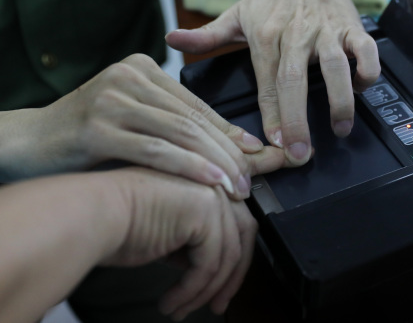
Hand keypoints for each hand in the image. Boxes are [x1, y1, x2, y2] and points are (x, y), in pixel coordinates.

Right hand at [13, 54, 289, 198]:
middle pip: (193, 117)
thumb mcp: (133, 122)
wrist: (27, 145)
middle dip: (229, 151)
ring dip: (215, 162)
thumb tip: (229, 145)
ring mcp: (112, 99)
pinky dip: (188, 167)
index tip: (255, 153)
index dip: (229, 131)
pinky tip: (211, 181)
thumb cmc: (85, 139)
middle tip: (252, 178)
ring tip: (238, 186)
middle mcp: (129, 76)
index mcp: (142, 68)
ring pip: (180, 132)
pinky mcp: (97, 127)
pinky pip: (155, 149)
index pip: (197, 104)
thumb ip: (172, 125)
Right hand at [100, 168, 257, 319]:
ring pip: (226, 257)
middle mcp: (214, 183)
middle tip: (217, 305)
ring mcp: (212, 195)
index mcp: (207, 182)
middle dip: (230, 278)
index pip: (238, 223)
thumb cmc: (114, 220)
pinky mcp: (204, 212)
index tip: (220, 290)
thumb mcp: (167, 228)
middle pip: (243, 236)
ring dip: (204, 291)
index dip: (234, 260)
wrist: (90, 214)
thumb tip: (208, 266)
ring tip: (180, 308)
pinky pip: (208, 265)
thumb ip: (193, 238)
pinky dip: (192, 290)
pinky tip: (172, 302)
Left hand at [166, 0, 379, 165]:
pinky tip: (360, 88)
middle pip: (295, 79)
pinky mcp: (352, 26)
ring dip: (340, 100)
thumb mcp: (236, 13)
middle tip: (300, 152)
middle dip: (298, 119)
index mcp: (265, 35)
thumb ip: (207, 35)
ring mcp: (327, 29)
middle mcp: (297, 33)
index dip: (271, 114)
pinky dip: (368, 71)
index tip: (275, 142)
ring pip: (336, 66)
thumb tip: (171, 41)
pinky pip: (367, 51)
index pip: (267, 81)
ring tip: (339, 127)